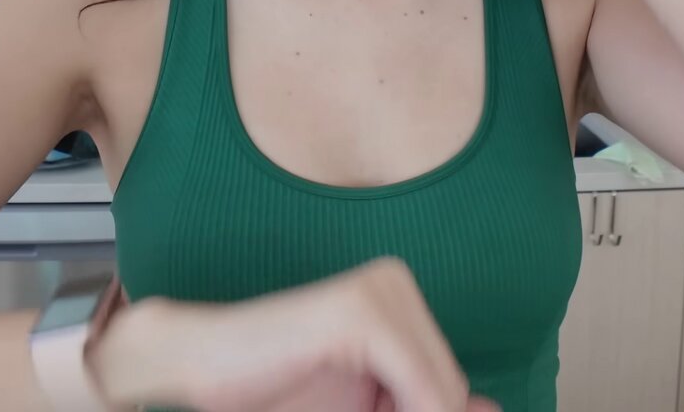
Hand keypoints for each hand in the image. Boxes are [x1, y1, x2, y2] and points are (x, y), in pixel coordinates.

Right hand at [90, 258, 497, 411]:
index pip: (451, 388)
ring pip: (440, 394)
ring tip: (345, 407)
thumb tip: (490, 409)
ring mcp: (380, 293)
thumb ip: (422, 404)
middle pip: (449, 390)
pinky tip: (353, 409)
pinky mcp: (360, 312)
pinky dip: (402, 411)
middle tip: (356, 411)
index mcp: (398, 302)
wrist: (193, 368)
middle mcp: (396, 285)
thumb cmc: (269, 393)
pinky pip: (423, 389)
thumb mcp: (363, 410)